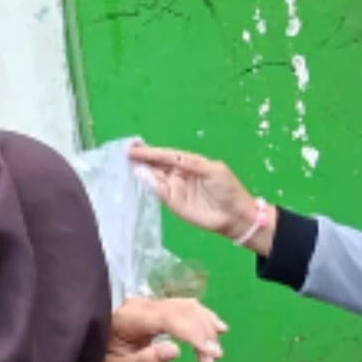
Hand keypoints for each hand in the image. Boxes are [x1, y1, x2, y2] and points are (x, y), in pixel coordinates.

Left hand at [101, 289, 224, 361]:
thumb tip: (175, 350)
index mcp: (129, 318)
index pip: (168, 317)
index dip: (193, 332)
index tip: (211, 353)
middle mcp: (140, 305)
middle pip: (181, 309)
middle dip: (202, 333)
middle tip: (213, 361)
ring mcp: (148, 305)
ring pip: (186, 306)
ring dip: (205, 327)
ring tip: (216, 352)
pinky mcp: (155, 310)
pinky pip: (183, 309)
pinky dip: (202, 319)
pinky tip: (217, 328)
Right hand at [131, 143, 272, 251]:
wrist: (234, 215)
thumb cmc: (228, 189)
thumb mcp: (212, 169)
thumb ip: (190, 163)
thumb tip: (168, 157)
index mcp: (189, 163)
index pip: (167, 154)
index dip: (152, 150)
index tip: (136, 146)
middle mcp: (179, 175)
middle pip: (158, 164)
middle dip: (143, 157)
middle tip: (126, 151)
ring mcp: (175, 189)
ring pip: (156, 177)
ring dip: (144, 169)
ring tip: (129, 161)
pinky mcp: (174, 204)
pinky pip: (160, 192)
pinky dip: (151, 184)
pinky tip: (142, 175)